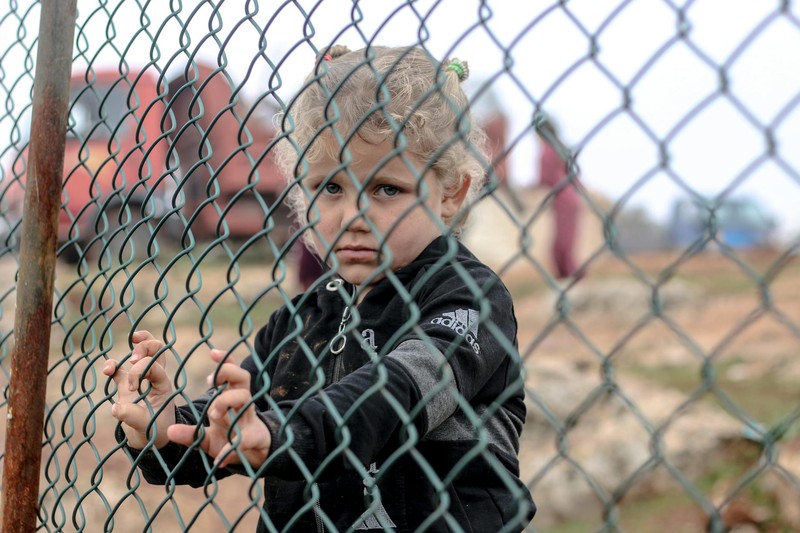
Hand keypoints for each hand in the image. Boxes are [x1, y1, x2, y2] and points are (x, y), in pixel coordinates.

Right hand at [103, 330, 175, 449]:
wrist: (150, 439)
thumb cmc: (154, 431)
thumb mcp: (147, 426)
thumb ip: (133, 416)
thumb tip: (116, 407)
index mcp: (163, 384)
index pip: (155, 365)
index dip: (141, 370)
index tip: (132, 388)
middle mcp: (154, 377)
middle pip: (156, 347)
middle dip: (144, 346)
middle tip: (133, 359)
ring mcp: (140, 379)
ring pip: (142, 350)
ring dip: (133, 347)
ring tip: (120, 361)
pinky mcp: (125, 385)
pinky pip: (119, 367)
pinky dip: (111, 364)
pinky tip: (106, 371)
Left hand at [167, 349, 270, 468]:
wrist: (254, 456)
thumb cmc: (230, 439)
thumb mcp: (207, 437)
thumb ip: (190, 434)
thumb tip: (169, 432)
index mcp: (232, 400)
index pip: (232, 373)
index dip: (225, 361)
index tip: (212, 352)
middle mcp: (243, 405)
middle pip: (243, 378)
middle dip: (227, 374)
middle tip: (211, 384)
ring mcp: (250, 419)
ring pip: (246, 398)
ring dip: (227, 400)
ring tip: (213, 413)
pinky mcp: (254, 438)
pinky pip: (245, 439)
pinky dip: (231, 449)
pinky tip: (219, 460)